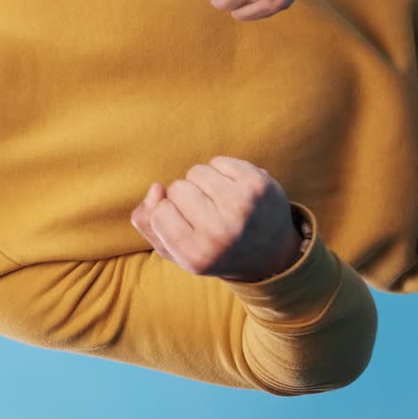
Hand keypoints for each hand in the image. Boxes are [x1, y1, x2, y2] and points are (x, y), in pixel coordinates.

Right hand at [130, 156, 301, 282]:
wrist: (270, 254)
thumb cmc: (212, 249)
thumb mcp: (174, 251)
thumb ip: (147, 222)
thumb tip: (157, 187)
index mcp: (197, 256)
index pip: (159, 212)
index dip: (168, 215)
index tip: (187, 229)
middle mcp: (221, 233)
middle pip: (176, 189)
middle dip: (184, 198)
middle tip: (205, 216)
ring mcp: (243, 206)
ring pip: (196, 172)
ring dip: (202, 183)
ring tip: (218, 203)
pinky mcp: (258, 184)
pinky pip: (218, 162)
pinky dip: (220, 172)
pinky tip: (232, 191)